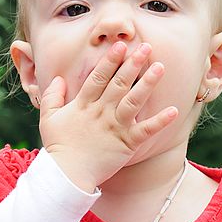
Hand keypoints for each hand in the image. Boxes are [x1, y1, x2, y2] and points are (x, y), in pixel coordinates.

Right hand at [39, 41, 177, 190]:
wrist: (67, 176)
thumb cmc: (59, 147)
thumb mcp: (48, 118)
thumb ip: (52, 96)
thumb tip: (58, 79)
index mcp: (84, 105)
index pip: (98, 77)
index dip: (110, 60)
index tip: (121, 45)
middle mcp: (101, 112)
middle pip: (119, 83)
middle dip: (132, 64)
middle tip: (146, 47)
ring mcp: (115, 127)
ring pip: (133, 100)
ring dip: (147, 83)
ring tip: (160, 67)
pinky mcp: (127, 143)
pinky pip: (146, 130)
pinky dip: (160, 121)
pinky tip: (174, 110)